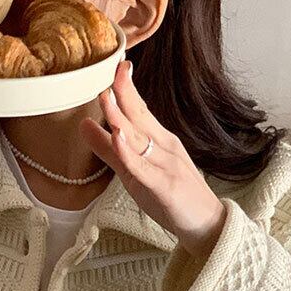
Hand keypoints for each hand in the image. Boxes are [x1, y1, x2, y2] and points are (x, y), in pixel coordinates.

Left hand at [80, 60, 226, 262]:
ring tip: (105, 97)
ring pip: (140, 139)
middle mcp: (164, 147)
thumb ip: (109, 150)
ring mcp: (166, 166)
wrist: (206, 225)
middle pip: (139, 117)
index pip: (140, 109)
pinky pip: (144, 168)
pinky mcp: (165, 187)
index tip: (115, 65)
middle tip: (109, 70)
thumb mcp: (134, 171)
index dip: (126, 88)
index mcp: (159, 140)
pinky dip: (130, 153)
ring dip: (122, 117)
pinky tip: (118, 138)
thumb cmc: (172, 197)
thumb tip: (84, 126)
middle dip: (123, 93)